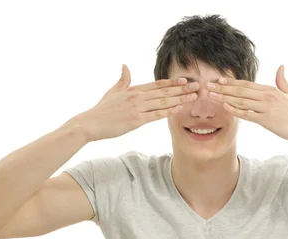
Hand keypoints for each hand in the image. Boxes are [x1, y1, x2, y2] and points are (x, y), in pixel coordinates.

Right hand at [71, 65, 199, 140]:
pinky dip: (168, 111)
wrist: (90, 123)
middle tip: (197, 87)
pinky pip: (155, 115)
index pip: (157, 84)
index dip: (172, 82)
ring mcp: (137, 108)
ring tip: (193, 97)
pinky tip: (179, 109)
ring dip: (180, 99)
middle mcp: (137, 97)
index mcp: (133, 90)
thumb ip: (122, 79)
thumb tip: (125, 65)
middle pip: (164, 91)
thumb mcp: (113, 91)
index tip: (185, 80)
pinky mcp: (136, 120)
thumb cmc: (102, 110)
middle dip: (182, 89)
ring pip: (163, 102)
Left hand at [207, 65, 287, 144]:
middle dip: (222, 88)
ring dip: (224, 98)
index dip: (231, 82)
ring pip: (241, 101)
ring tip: (211, 96)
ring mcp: (266, 108)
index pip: (246, 84)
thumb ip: (283, 81)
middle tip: (208, 86)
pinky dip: (235, 110)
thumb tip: (281, 66)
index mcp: (270, 90)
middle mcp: (267, 96)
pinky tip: (225, 107)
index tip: (218, 80)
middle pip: (240, 91)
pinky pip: (248, 114)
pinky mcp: (267, 120)